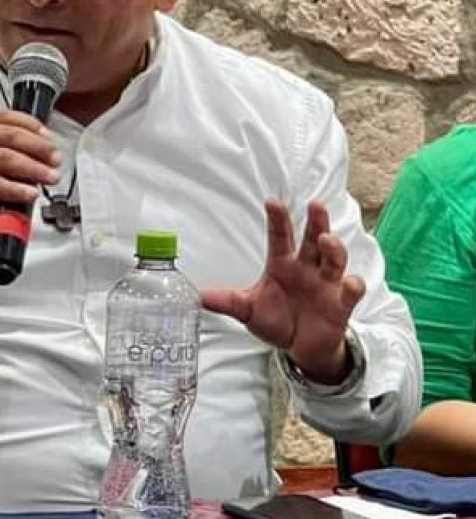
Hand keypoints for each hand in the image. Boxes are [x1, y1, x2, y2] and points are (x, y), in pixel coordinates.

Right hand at [0, 110, 61, 229]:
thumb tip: (33, 163)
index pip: (4, 117)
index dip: (30, 124)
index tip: (48, 136)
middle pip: (10, 136)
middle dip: (39, 147)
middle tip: (55, 159)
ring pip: (5, 157)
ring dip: (33, 167)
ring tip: (49, 177)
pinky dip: (16, 188)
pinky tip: (29, 193)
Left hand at [200, 200, 365, 383]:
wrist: (300, 348)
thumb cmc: (276, 320)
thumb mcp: (248, 311)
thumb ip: (228, 302)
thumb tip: (198, 296)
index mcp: (282, 264)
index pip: (280, 236)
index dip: (278, 219)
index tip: (272, 202)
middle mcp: (306, 268)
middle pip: (312, 239)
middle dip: (315, 221)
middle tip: (314, 205)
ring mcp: (325, 283)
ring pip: (334, 258)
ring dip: (333, 248)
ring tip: (326, 240)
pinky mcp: (341, 303)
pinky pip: (351, 291)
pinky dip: (353, 285)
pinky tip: (349, 282)